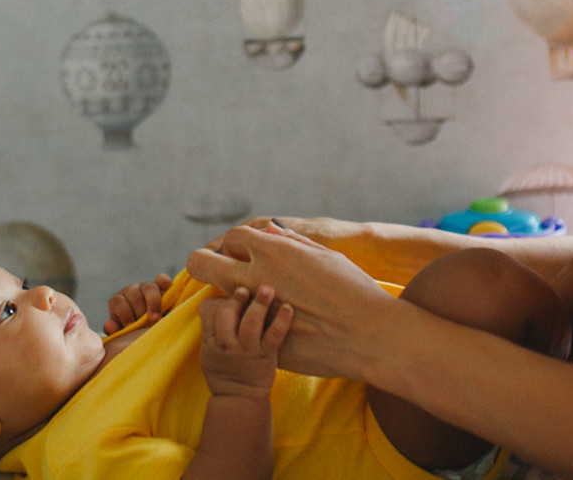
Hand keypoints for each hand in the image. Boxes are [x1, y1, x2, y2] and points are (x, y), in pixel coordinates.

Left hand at [104, 273, 173, 334]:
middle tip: (145, 325)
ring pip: (148, 287)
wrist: (149, 330)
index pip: (118, 302)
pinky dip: (164, 282)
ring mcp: (146, 287)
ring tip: (156, 318)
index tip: (131, 326)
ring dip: (153, 302)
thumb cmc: (133, 333)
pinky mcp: (160, 286)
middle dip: (140, 310)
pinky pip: (161, 280)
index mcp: (118, 302)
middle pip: (133, 294)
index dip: (124, 314)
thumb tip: (109, 325)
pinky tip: (167, 289)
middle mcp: (131, 291)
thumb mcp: (122, 334)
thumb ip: (115, 330)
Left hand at [188, 221, 396, 380]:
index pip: (231, 237)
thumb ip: (292, 242)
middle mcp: (256, 278)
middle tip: (218, 272)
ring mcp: (254, 313)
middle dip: (203, 263)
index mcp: (274, 252)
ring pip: (217, 299)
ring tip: (253, 305)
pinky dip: (252, 328)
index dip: (234, 244)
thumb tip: (270, 231)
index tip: (241, 254)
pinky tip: (273, 330)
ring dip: (229, 298)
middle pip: (201, 263)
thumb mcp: (326, 257)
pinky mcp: (259, 341)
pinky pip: (242, 329)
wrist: (371, 336)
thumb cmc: (354, 291)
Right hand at [198, 285, 292, 398]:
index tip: (227, 297)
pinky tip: (288, 308)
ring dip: (259, 303)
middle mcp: (229, 345)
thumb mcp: (207, 352)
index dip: (218, 301)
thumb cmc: (223, 372)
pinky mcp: (267, 355)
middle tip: (245, 287)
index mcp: (212, 342)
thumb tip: (216, 298)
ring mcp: (248, 350)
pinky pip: (274, 336)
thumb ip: (211, 328)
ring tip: (267, 288)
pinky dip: (282, 321)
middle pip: (227, 314)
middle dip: (236, 298)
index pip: (210, 312)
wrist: (240, 399)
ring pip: (250, 322)